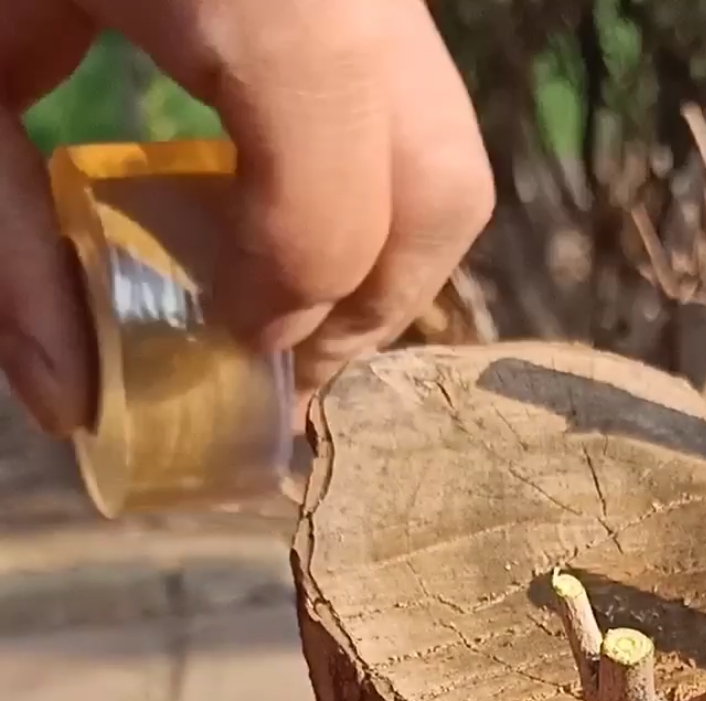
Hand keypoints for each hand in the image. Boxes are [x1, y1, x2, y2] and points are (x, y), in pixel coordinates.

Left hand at [0, 0, 492, 432]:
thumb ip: (5, 230)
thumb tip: (68, 399)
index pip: (329, 215)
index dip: (279, 313)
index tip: (216, 347)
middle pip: (436, 187)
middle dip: (368, 304)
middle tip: (277, 356)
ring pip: (442, 137)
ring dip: (380, 244)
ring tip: (277, 284)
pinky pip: (402, 78)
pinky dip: (358, 160)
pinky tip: (260, 181)